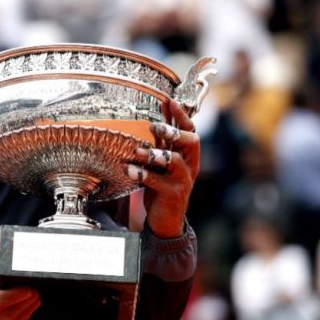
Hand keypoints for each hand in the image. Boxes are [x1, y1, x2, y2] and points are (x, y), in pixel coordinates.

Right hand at [0, 232, 40, 319]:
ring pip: (34, 305)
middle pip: (33, 298)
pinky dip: (27, 305)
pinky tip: (18, 298)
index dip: (26, 282)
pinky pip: (30, 313)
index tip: (22, 275)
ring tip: (19, 288)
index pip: (26, 293)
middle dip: (29, 287)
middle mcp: (3, 318)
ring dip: (30, 296)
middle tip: (21, 280)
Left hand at [128, 100, 199, 237]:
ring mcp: (183, 180)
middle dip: (173, 132)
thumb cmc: (163, 185)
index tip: (169, 101)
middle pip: (191, 142)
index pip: (190, 130)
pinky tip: (129, 170)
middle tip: (154, 126)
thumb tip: (159, 115)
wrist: (166, 218)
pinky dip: (142, 174)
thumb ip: (162, 141)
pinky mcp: (173, 194)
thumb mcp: (163, 161)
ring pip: (175, 161)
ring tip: (136, 151)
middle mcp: (189, 165)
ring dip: (154, 154)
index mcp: (188, 155)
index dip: (181, 115)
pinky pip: (158, 182)